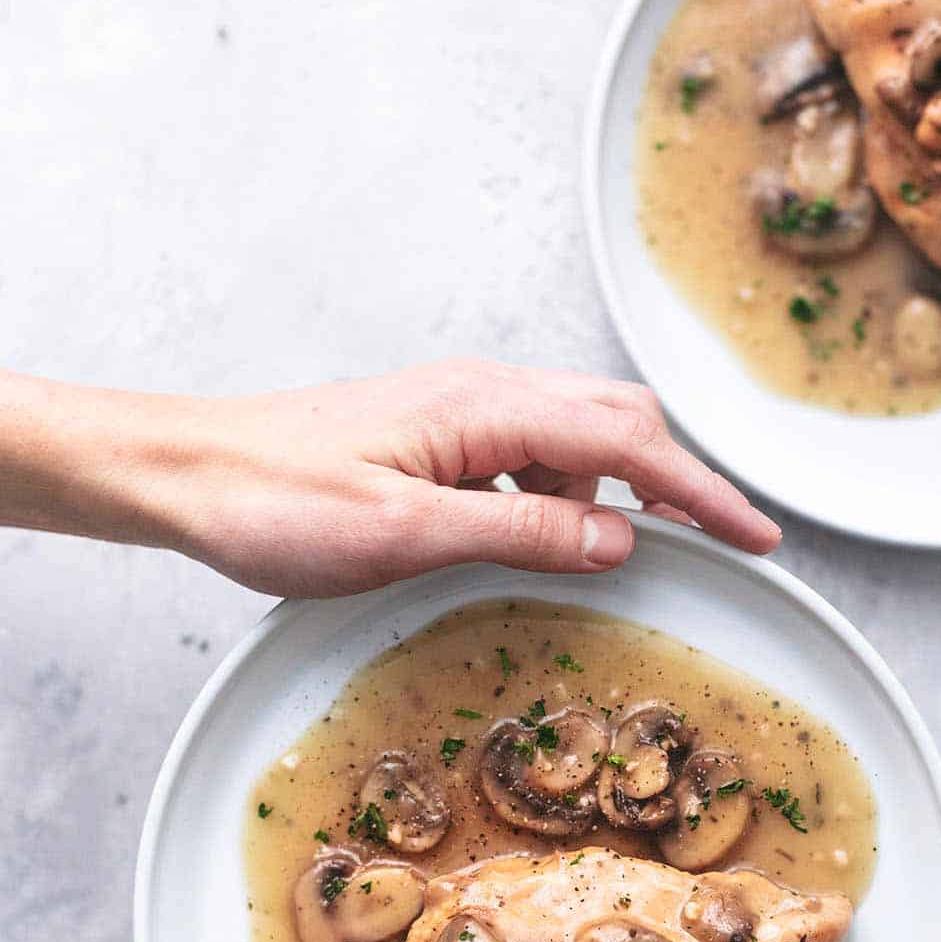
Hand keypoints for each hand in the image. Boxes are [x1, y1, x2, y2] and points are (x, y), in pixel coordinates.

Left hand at [148, 359, 779, 595]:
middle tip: (721, 545)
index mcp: (485, 407)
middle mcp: (481, 393)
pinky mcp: (432, 434)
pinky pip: (529, 451)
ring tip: (645, 548)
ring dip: (619, 486)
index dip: (701, 495)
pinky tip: (553, 535)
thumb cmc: (274, 499)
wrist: (183, 471)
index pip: (628, 445)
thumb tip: (620, 537)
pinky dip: (567, 490)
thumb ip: (521, 531)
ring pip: (576, 433)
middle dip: (678, 480)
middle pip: (618, 420)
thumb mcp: (406, 533)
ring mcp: (456, 410)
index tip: (757, 538)